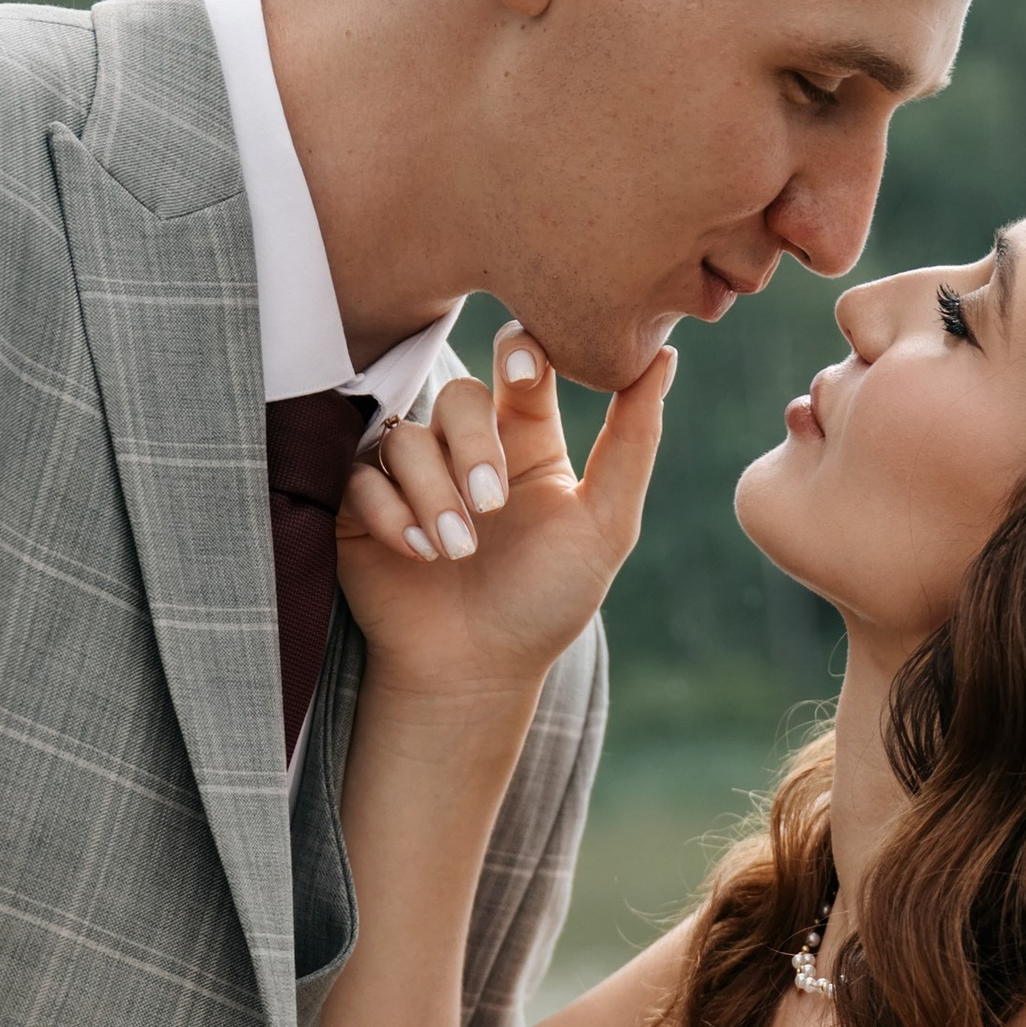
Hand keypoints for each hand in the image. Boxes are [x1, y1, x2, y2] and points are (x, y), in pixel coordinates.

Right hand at [334, 325, 673, 708]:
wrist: (477, 673)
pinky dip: (390, 512)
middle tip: (490, 506)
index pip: (521, 365)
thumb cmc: (545, 604)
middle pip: (459, 396)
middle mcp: (468, 449)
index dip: (520, 353)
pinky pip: (361, 476)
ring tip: (455, 552)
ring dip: (433, 493)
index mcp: (527, 440)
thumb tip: (664, 355)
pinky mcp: (365, 505)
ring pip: (407, 438)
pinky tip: (417, 554)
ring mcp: (413, 475)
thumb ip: (633, 443)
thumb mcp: (605, 527)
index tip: (524, 377)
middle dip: (473, 446)